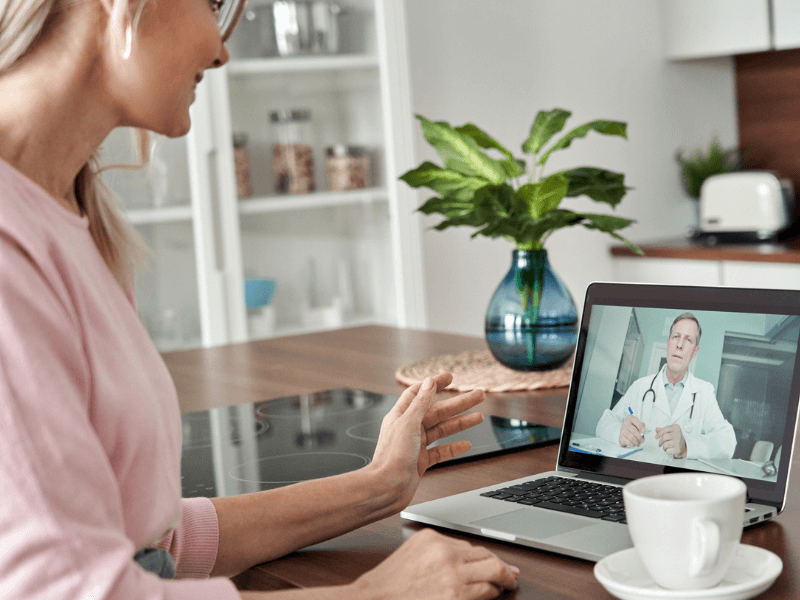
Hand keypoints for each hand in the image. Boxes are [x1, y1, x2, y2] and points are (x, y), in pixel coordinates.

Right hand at [352, 528, 518, 599]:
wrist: (374, 599)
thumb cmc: (389, 583)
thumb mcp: (413, 553)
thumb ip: (438, 551)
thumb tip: (465, 558)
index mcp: (432, 538)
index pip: (469, 545)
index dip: (485, 556)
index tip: (494, 560)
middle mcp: (445, 552)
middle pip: (486, 555)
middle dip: (503, 565)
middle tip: (513, 574)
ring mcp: (452, 574)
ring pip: (492, 572)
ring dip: (502, 580)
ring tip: (507, 585)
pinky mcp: (456, 596)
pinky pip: (485, 593)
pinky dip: (492, 594)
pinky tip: (494, 595)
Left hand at [371, 373, 483, 509]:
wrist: (387, 488)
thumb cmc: (392, 456)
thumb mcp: (408, 423)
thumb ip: (421, 402)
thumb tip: (429, 382)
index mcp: (401, 415)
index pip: (420, 393)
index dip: (435, 384)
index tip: (450, 377)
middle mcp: (409, 428)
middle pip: (438, 411)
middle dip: (459, 403)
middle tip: (478, 395)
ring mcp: (416, 445)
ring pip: (443, 430)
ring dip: (461, 423)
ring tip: (479, 417)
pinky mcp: (422, 461)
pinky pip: (441, 451)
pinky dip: (454, 447)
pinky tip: (466, 444)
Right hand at [619, 414, 644, 446]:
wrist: (625, 430)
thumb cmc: (634, 426)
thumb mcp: (639, 423)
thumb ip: (642, 426)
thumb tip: (642, 433)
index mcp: (630, 418)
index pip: (635, 421)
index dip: (640, 427)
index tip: (644, 432)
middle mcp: (625, 423)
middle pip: (634, 431)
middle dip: (640, 437)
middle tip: (642, 440)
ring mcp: (622, 430)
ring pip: (631, 438)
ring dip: (637, 442)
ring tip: (639, 443)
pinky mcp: (621, 437)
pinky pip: (628, 442)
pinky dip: (633, 444)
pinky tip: (634, 444)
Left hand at [655, 424, 686, 457]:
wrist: (686, 445)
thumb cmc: (677, 437)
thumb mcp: (671, 431)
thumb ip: (663, 430)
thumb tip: (656, 429)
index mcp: (676, 428)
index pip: (664, 429)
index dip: (659, 434)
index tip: (656, 437)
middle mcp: (678, 434)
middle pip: (664, 437)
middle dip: (660, 442)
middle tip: (660, 444)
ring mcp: (678, 442)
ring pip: (665, 445)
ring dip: (664, 447)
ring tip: (667, 447)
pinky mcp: (678, 449)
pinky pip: (667, 451)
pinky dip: (667, 451)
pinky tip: (670, 449)